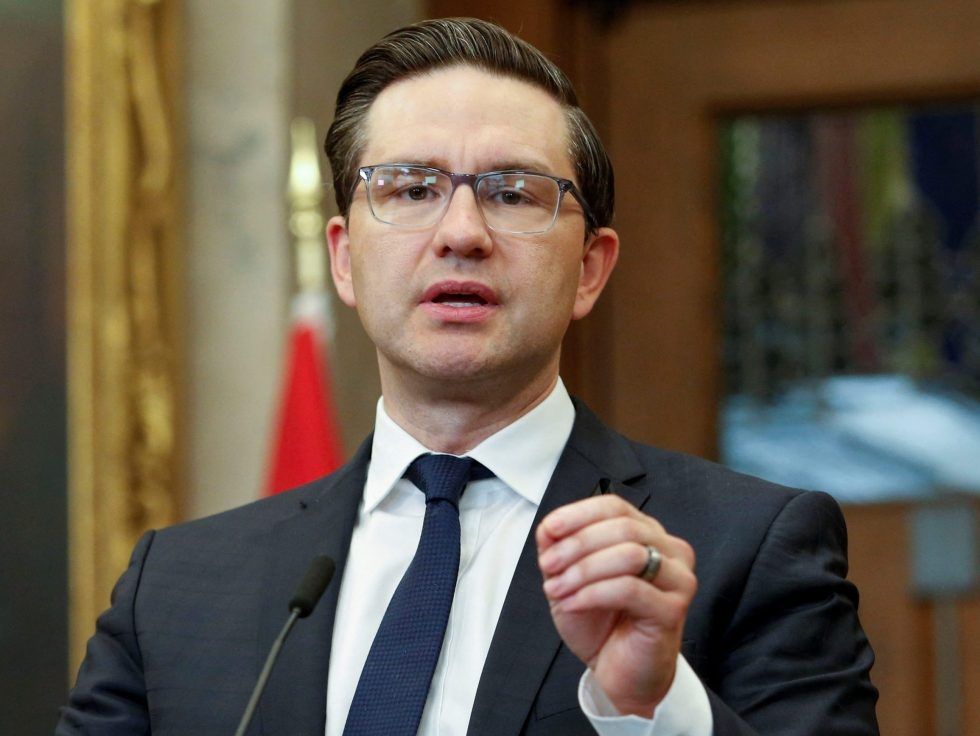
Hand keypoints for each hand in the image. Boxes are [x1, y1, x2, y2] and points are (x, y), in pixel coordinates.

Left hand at [536, 495, 696, 716]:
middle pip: (623, 527)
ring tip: (558, 589)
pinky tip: (574, 603)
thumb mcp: (569, 577)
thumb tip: (548, 526)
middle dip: (577, 545)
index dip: (579, 514)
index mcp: (647, 534)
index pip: (614, 506)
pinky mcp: (673, 610)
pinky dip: (594, 593)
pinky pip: (631, 589)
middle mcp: (669, 551)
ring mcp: (677, 579)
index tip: (549, 529)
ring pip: (629, 554)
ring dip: (584, 570)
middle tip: (548, 566)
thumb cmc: (601, 623)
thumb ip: (559, 548)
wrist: (620, 673)